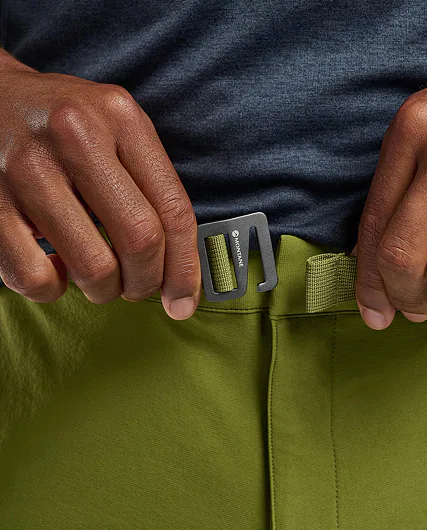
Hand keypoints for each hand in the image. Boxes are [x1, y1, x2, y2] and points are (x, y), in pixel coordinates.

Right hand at [0, 50, 200, 319]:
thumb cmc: (63, 125)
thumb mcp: (115, 128)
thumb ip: (152, 185)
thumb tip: (180, 269)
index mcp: (120, 118)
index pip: (174, 210)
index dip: (185, 267)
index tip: (184, 301)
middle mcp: (76, 136)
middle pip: (140, 240)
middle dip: (146, 282)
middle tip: (137, 287)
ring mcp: (26, 168)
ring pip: (94, 267)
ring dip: (104, 290)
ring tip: (100, 279)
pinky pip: (35, 277)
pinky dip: (53, 289)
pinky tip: (56, 269)